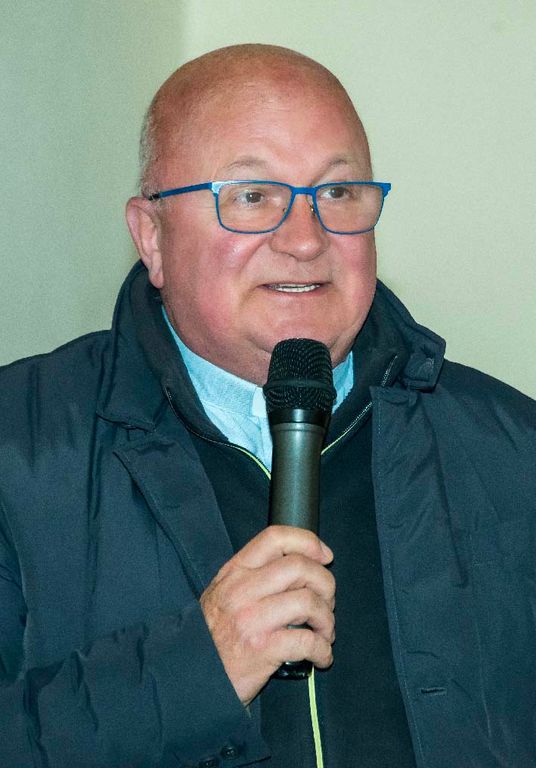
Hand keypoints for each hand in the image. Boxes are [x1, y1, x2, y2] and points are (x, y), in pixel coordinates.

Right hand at [200, 525, 334, 705]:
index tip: (325, 556)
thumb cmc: (215, 633)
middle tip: (326, 602)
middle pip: (300, 567)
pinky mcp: (262, 649)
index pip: (275, 537)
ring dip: (326, 619)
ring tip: (324, 632)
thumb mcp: (224, 592)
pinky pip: (307, 641)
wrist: (193, 675)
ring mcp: (251, 618)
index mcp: (235, 571)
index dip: (307, 541)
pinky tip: (321, 656)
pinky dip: (323, 649)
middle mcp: (242, 589)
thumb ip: (256, 575)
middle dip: (325, 583)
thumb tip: (304, 564)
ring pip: (308, 602)